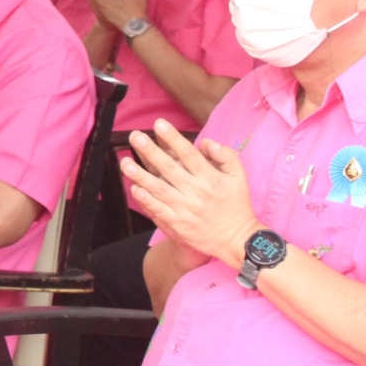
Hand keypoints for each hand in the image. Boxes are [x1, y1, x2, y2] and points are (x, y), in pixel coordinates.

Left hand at [122, 120, 260, 269]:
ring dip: (141, 175)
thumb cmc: (237, 205)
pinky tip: (135, 189)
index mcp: (210, 178)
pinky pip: (159, 210)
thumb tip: (205, 142)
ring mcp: (185, 208)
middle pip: (169, 168)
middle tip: (135, 136)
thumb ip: (225, 156)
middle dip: (150, 151)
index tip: (159, 124)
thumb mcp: (239, 177)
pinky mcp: (178, 224)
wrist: (237, 240)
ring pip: (159, 188)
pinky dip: (146, 200)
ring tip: (125, 163)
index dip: (173, 138)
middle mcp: (196, 191)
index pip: (189, 154)